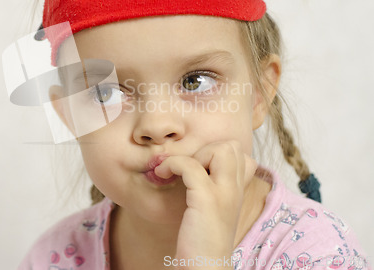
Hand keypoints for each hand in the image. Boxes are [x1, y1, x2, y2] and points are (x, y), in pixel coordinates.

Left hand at [154, 140, 257, 268]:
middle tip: (188, 170)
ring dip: (191, 155)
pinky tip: (162, 175)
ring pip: (219, 149)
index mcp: (238, 190)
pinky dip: (172, 164)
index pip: (239, 152)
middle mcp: (236, 189)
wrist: (204, 269)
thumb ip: (212, 186)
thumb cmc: (201, 240)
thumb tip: (192, 165)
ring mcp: (224, 193)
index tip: (197, 168)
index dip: (216, 153)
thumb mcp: (212, 208)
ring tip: (176, 172)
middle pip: (231, 145)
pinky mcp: (207, 200)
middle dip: (205, 150)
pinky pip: (190, 165)